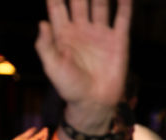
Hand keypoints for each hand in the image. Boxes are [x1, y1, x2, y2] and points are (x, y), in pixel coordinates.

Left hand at [35, 0, 131, 126]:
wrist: (93, 102)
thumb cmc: (69, 87)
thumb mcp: (52, 67)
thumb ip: (45, 45)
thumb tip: (41, 22)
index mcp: (63, 35)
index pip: (58, 8)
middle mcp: (81, 30)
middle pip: (79, 1)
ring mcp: (100, 34)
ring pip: (101, 4)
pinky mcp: (118, 40)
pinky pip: (123, 18)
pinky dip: (125, 4)